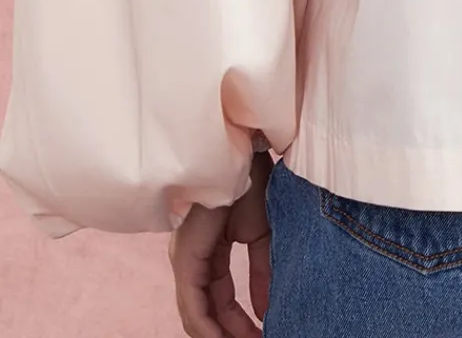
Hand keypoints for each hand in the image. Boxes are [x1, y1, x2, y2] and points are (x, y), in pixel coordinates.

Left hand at [169, 149, 273, 337]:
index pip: (219, 299)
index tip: (262, 335)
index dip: (238, 323)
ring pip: (196, 315)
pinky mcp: (185, 258)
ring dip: (222, 336)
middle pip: (206, 312)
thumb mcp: (265, 234)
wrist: (248, 152)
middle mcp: (190, 258)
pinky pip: (193, 306)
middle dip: (231, 334)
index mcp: (207, 250)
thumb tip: (266, 309)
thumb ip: (263, 271)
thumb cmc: (256, 182)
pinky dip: (210, 328)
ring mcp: (184, 259)